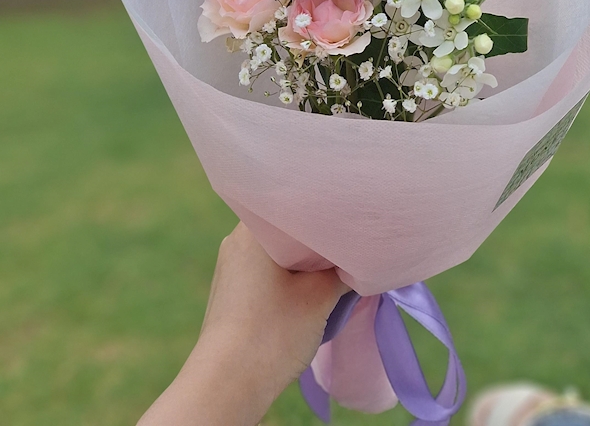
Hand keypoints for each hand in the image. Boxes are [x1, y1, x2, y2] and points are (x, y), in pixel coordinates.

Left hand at [138, 223, 345, 425]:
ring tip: (330, 277)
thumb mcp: (321, 295)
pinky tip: (305, 296)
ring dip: (304, 264)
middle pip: (290, 231)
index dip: (328, 214)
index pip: (299, 205)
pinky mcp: (230, 291)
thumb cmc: (274, 332)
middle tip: (348, 251)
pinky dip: (288, 279)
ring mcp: (231, 266)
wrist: (228, 383)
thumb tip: (360, 257)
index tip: (352, 225)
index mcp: (254, 227)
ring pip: (279, 253)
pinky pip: (266, 272)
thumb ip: (345, 268)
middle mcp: (237, 239)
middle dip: (319, 243)